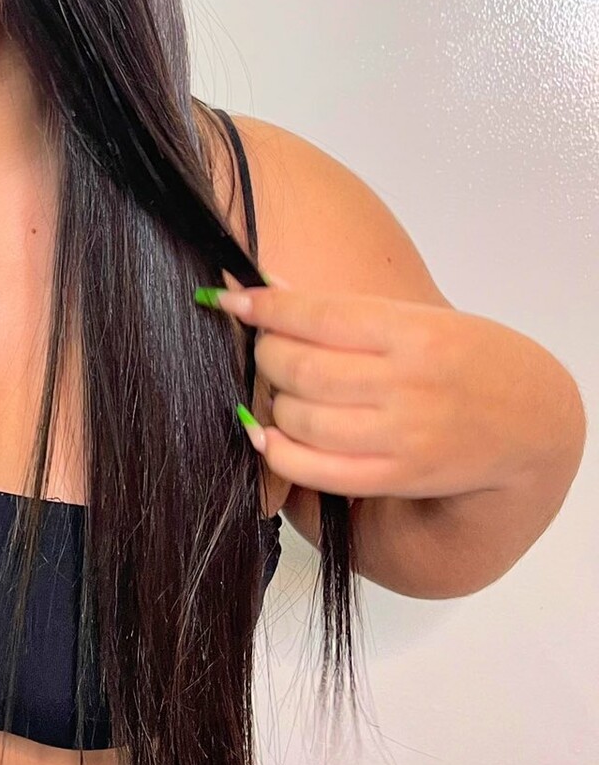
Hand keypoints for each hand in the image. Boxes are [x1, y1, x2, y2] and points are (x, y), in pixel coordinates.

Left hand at [196, 274, 530, 500]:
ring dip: (272, 400)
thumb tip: (267, 287)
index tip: (233, 300)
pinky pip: (313, 468)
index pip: (318, 315)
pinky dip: (277, 450)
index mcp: (414, 333)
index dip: (265, 307)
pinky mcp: (396, 477)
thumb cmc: (470, 361)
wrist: (532, 423)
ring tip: (283, 389)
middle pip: (300, 367)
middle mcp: (407, 384)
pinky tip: (268, 432)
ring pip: (299, 416)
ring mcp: (402, 435)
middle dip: (265, 353)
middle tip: (266, 348)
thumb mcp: (421, 320)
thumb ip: (346, 311)